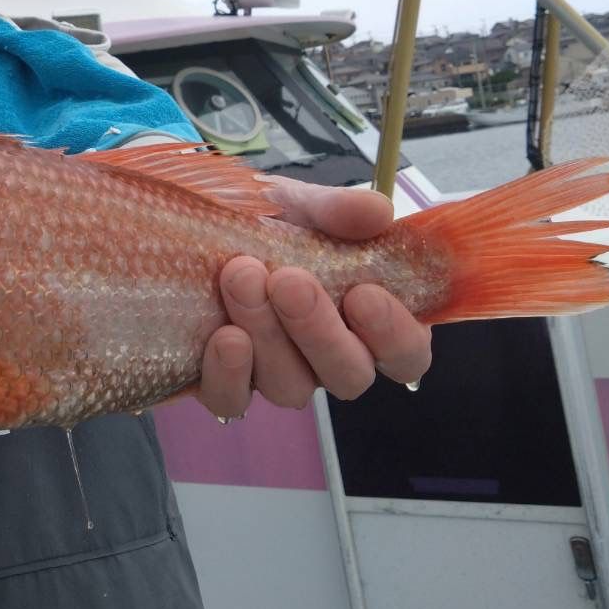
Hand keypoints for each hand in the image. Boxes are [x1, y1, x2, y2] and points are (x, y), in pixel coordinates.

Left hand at [197, 179, 431, 416]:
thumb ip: (339, 210)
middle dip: (319, 330)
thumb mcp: (302, 206)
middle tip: (288, 281)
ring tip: (241, 279)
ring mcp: (281, 375)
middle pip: (348, 376)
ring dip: (268, 337)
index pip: (407, 354)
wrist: (201, 225)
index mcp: (369, 319)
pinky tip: (223, 337)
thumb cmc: (271, 223)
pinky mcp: (229, 384)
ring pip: (291, 388)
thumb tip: (376, 211)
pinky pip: (233, 402)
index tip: (364, 293)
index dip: (394, 335)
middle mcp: (330, 357)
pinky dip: (228, 375)